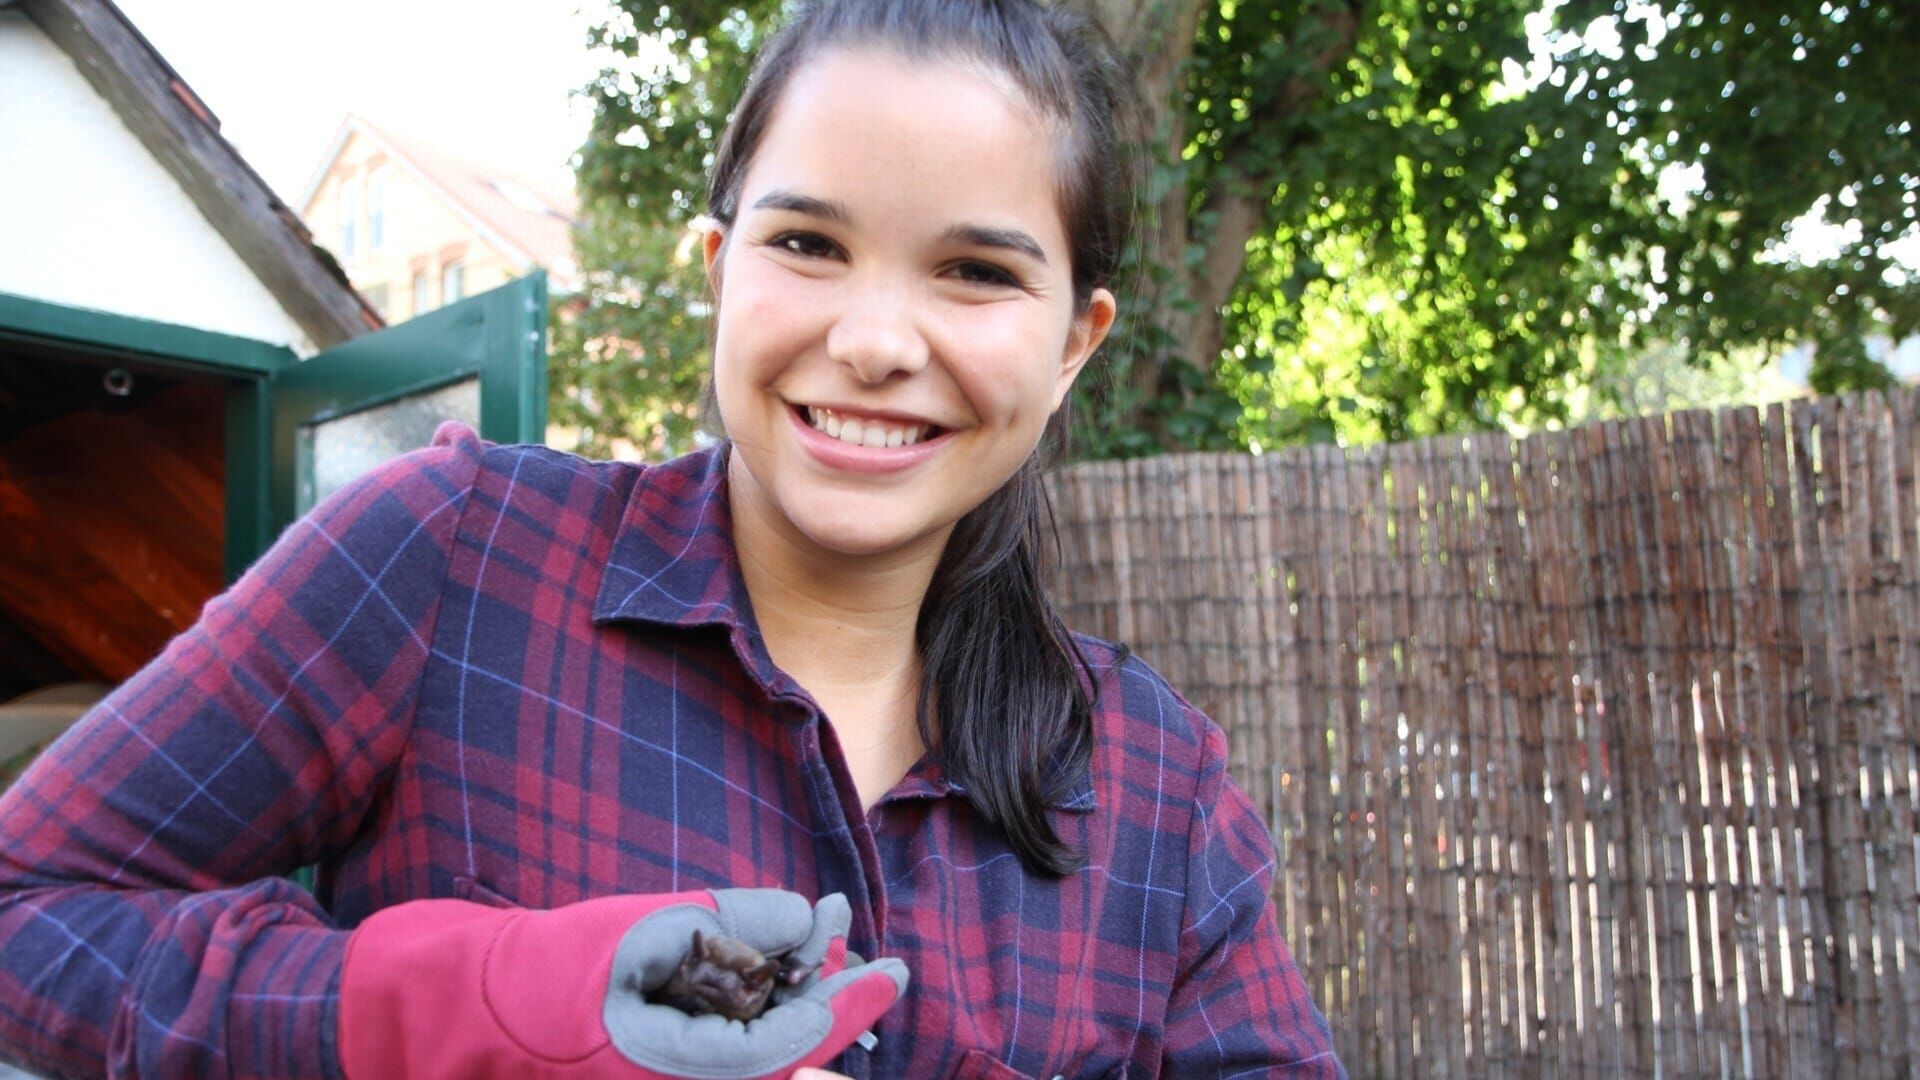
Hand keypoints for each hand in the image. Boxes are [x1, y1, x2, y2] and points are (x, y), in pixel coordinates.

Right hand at [339, 888, 908, 1078]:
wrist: (472, 1017)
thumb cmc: (552, 972)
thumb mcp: (647, 930)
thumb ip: (732, 925)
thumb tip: (807, 921)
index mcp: (689, 1070)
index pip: (792, 1040)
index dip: (845, 1000)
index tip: (887, 968)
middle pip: (788, 1057)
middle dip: (833, 1005)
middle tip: (878, 964)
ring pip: (764, 1060)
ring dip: (801, 1010)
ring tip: (836, 959)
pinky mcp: (664, 1079)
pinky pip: (732, 1058)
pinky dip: (762, 1020)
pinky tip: (777, 982)